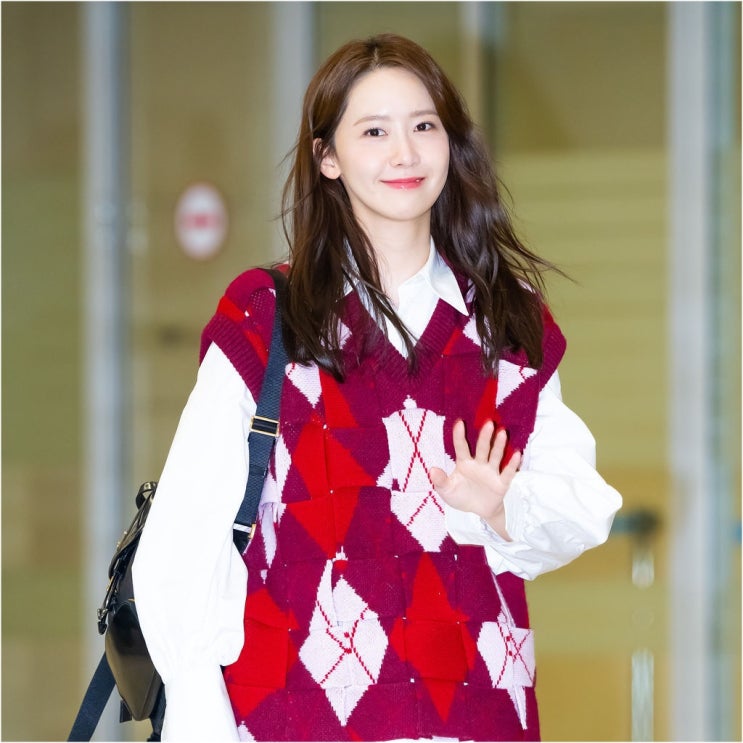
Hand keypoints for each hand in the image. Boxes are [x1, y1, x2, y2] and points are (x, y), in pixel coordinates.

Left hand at [429, 420, 520, 539]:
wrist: (477, 512)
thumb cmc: (460, 496)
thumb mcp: (446, 491)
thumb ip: (440, 481)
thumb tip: (432, 470)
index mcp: (464, 463)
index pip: (461, 447)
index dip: (459, 436)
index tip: (459, 423)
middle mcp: (479, 464)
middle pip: (482, 448)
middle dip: (485, 436)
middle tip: (488, 423)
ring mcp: (491, 472)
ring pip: (495, 456)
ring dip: (499, 445)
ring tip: (502, 433)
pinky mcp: (501, 483)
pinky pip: (507, 473)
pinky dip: (512, 464)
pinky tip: (517, 454)